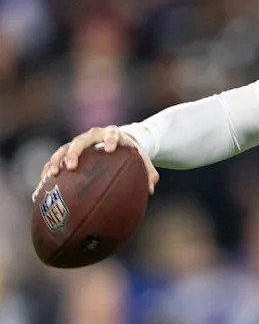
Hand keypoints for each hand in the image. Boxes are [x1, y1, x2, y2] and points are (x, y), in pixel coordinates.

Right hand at [34, 126, 158, 201]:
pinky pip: (56, 160)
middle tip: (71, 166)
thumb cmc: (129, 153)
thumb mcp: (140, 159)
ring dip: (56, 161)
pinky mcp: (68, 152)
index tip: (111, 149)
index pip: (112, 134)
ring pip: (64, 149)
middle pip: (81, 141)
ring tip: (50, 175)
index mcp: (113, 134)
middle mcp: (93, 136)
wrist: (117, 143)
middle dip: (75, 152)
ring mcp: (78, 143)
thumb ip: (148, 172)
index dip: (112, 140)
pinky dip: (49, 170)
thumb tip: (151, 189)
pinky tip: (42, 185)